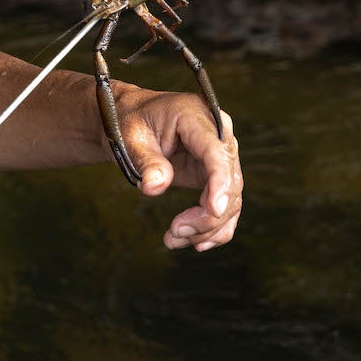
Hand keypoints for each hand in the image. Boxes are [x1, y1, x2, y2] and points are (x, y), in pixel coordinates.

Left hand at [111, 87, 242, 251]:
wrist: (130, 121)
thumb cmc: (129, 123)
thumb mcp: (130, 138)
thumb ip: (146, 161)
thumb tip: (154, 186)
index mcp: (196, 116)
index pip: (217, 153)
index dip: (219, 183)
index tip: (213, 211)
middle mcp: (218, 134)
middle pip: (229, 180)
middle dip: (207, 215)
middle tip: (174, 233)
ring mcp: (220, 155)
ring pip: (231, 198)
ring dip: (208, 226)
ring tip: (173, 239)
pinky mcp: (216, 174)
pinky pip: (225, 204)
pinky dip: (215, 227)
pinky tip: (196, 244)